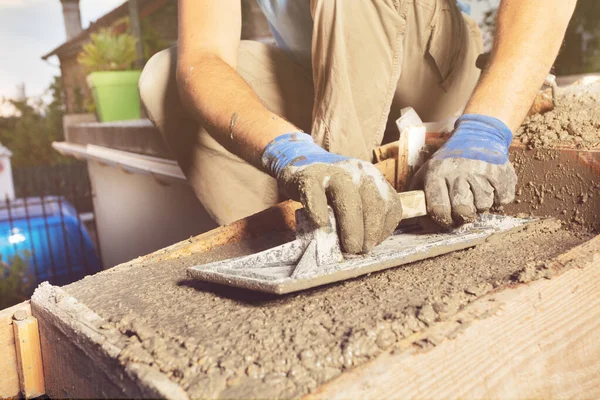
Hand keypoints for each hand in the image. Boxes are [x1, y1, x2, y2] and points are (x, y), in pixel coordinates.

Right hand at [261, 133, 402, 253]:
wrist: (300, 167)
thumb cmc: (330, 192)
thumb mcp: (354, 197)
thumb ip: (363, 215)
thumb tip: (365, 245)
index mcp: (373, 177)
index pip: (390, 204)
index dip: (384, 228)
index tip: (373, 244)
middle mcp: (357, 171)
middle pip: (373, 202)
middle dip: (370, 232)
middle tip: (359, 250)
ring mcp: (333, 172)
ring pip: (348, 198)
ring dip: (351, 227)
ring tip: (346, 247)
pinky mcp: (308, 176)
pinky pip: (316, 195)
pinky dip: (319, 212)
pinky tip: (322, 226)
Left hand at [413, 114, 516, 227]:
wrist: (477, 136)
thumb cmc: (448, 162)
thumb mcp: (426, 172)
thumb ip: (418, 194)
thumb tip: (412, 215)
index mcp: (437, 173)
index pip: (438, 208)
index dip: (443, 221)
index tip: (447, 220)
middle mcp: (458, 171)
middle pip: (463, 210)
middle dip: (463, 216)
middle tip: (464, 211)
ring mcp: (481, 170)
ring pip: (483, 205)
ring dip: (481, 206)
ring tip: (476, 194)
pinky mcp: (501, 170)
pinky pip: (503, 198)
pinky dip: (499, 199)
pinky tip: (491, 188)